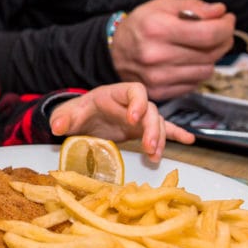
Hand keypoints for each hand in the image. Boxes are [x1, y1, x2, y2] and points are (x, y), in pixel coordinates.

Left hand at [48, 82, 195, 161]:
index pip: (134, 91)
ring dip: (161, 139)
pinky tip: (189, 140)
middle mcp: (132, 104)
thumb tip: (57, 127)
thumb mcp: (68, 114)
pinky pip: (164, 130)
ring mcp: (140, 117)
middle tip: (149, 147)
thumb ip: (63, 118)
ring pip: (159, 124)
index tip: (134, 119)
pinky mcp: (143, 129)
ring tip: (155, 156)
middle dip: (153, 128)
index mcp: (115, 94)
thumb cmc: (79, 113)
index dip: (138, 103)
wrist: (84, 119)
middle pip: (151, 110)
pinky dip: (176, 134)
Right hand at [108, 0, 234, 99]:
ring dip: (212, 57)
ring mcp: (158, 77)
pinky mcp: (160, 91)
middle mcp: (156, 55)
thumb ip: (193, 7)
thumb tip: (220, 12)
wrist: (114, 52)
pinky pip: (195, 83)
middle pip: (211, 52)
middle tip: (221, 31)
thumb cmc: (140, 26)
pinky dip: (198, 71)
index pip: (209, 33)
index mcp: (157, 29)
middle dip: (223, 39)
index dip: (226, 27)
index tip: (227, 19)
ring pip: (207, 70)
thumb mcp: (161, 5)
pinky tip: (190, 60)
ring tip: (202, 46)